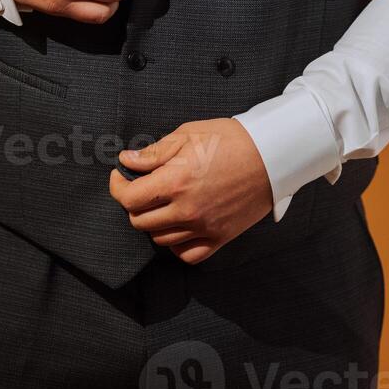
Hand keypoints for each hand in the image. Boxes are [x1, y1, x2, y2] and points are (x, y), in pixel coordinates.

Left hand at [109, 118, 273, 263]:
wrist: (271, 155)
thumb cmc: (229, 140)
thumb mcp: (187, 135)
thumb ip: (154, 153)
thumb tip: (127, 162)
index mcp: (175, 182)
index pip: (129, 198)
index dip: (118, 187)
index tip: (120, 176)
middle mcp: (186, 210)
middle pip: (140, 221)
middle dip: (133, 203)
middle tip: (140, 187)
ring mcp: (204, 227)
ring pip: (160, 239)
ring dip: (153, 222)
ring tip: (160, 203)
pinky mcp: (220, 237)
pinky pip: (187, 254)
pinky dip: (177, 244)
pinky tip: (178, 225)